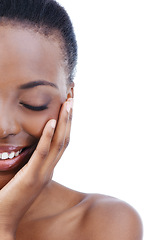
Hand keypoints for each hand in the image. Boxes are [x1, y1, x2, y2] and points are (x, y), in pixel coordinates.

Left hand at [0, 98, 72, 237]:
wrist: (4, 220)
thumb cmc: (12, 197)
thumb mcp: (25, 174)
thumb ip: (32, 161)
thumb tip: (31, 145)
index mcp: (48, 166)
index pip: (62, 141)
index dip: (67, 123)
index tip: (69, 105)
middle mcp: (50, 168)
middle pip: (65, 138)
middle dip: (70, 116)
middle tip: (73, 96)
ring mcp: (43, 172)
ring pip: (59, 143)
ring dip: (64, 122)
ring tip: (69, 103)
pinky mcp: (32, 177)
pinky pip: (42, 153)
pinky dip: (48, 137)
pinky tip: (51, 121)